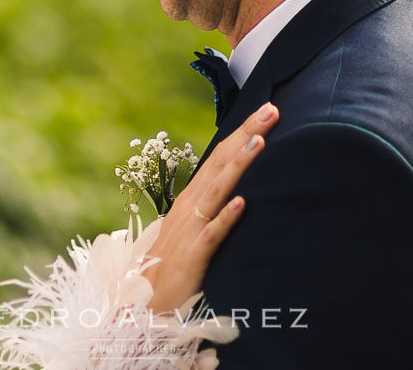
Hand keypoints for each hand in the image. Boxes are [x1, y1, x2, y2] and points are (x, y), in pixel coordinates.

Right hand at [142, 103, 278, 312]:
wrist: (141, 302)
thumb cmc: (171, 265)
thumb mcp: (192, 229)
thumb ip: (211, 207)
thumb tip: (238, 188)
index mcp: (191, 198)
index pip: (219, 156)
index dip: (242, 132)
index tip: (266, 110)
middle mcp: (190, 207)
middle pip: (220, 163)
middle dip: (246, 135)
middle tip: (272, 110)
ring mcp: (190, 230)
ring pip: (217, 192)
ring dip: (238, 165)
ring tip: (259, 142)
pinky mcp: (192, 257)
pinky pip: (211, 236)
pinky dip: (226, 218)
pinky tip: (242, 203)